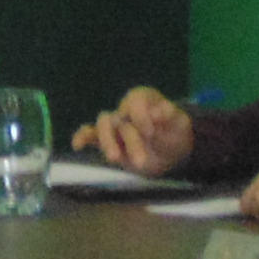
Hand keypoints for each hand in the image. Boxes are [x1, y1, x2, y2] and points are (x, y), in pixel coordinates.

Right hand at [71, 87, 193, 176]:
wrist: (172, 151)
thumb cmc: (174, 132)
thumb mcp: (180, 123)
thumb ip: (169, 116)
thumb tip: (157, 112)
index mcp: (143, 98)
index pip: (135, 100)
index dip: (141, 115)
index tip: (151, 133)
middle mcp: (126, 109)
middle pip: (119, 117)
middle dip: (129, 139)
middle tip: (141, 160)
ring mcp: (116, 126)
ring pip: (104, 126)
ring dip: (108, 142)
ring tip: (114, 158)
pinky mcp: (110, 141)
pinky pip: (91, 135)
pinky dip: (83, 137)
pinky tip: (78, 145)